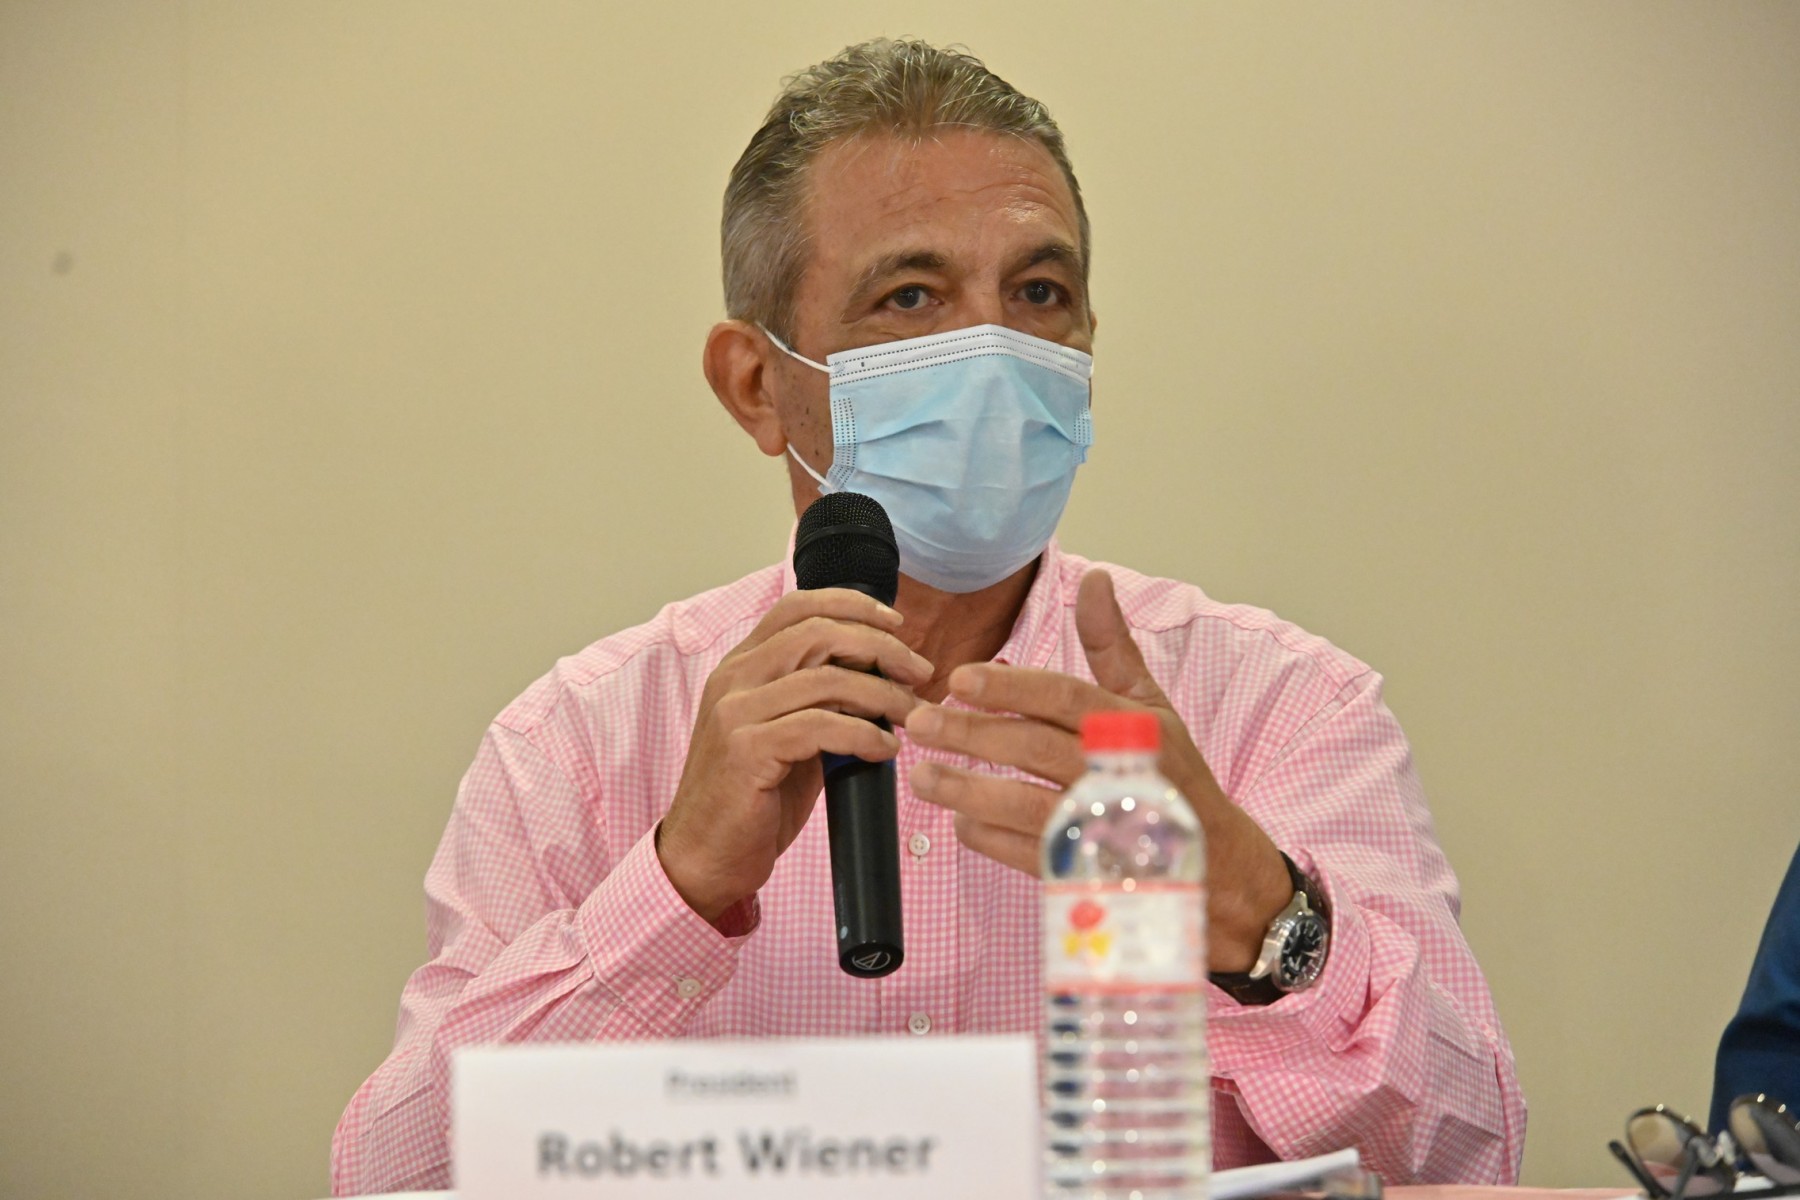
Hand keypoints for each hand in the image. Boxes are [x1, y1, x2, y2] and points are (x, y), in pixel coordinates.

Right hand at [658, 588, 931, 926]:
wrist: (704, 856)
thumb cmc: (752, 799)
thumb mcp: (787, 736)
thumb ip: (821, 702)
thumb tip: (884, 681)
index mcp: (740, 666)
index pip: (796, 607)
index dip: (852, 605)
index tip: (897, 625)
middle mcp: (733, 679)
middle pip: (818, 634)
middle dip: (881, 648)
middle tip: (919, 673)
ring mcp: (736, 713)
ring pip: (826, 680)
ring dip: (883, 695)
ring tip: (913, 716)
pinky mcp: (747, 750)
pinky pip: (820, 727)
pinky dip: (864, 734)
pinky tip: (886, 749)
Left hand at [903, 569, 1291, 971]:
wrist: (1212, 862)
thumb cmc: (1172, 772)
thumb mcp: (1151, 703)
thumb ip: (1112, 645)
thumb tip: (1095, 578)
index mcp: (1131, 728)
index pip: (1063, 699)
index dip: (1010, 688)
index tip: (959, 680)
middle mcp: (1115, 773)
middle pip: (1033, 749)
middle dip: (971, 734)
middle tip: (918, 722)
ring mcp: (1100, 826)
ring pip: (1023, 805)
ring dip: (967, 790)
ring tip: (919, 775)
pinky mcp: (1087, 871)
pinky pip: (1026, 855)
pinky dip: (989, 838)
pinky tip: (960, 821)